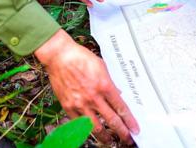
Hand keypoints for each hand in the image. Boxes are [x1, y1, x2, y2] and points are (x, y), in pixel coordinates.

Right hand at [36, 30, 139, 144]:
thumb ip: (110, 83)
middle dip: (122, 132)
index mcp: (104, 86)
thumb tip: (117, 95)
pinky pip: (79, 124)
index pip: (121, 108)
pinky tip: (91, 132)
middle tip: (128, 139)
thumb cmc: (80, 58)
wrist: (60, 56)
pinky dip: (86, 130)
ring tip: (110, 140)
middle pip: (112, 120)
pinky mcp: (68, 107)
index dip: (130, 121)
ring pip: (96, 127)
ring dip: (105, 136)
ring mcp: (80, 104)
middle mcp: (94, 97)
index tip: (135, 129)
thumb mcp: (102, 67)